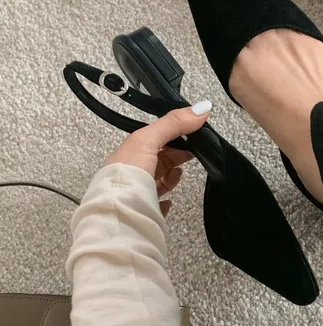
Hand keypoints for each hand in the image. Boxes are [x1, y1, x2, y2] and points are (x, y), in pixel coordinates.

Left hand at [105, 101, 211, 215]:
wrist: (118, 217)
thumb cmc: (126, 177)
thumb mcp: (148, 141)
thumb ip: (173, 124)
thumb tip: (202, 108)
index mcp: (130, 153)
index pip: (155, 139)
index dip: (175, 135)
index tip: (195, 133)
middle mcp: (131, 173)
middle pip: (158, 160)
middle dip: (175, 156)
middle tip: (194, 154)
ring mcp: (137, 194)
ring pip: (158, 182)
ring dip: (170, 177)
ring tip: (178, 176)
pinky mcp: (143, 214)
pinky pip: (155, 205)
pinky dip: (164, 201)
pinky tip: (168, 202)